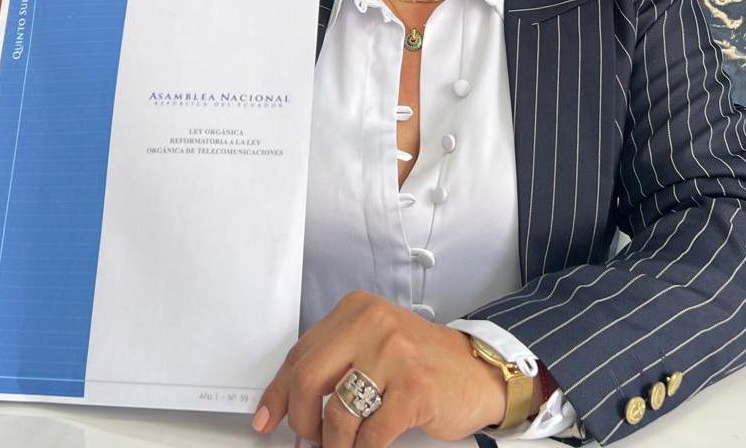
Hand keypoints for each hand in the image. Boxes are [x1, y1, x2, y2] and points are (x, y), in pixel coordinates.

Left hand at [252, 290, 520, 447]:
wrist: (478, 371)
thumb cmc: (421, 363)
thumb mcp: (373, 346)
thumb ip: (333, 365)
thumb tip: (286, 405)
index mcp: (356, 310)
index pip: (299, 353)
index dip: (278, 393)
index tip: (266, 417)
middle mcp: (373, 324)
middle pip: (308, 379)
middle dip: (301, 420)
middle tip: (309, 438)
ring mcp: (395, 354)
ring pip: (337, 413)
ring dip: (335, 443)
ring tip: (344, 445)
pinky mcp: (414, 389)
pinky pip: (371, 434)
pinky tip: (371, 444)